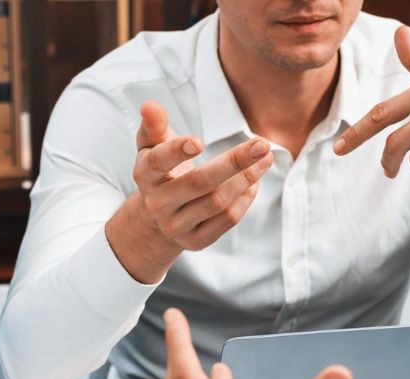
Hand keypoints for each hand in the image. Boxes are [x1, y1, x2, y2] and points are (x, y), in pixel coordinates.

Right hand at [105, 101, 275, 283]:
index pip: (157, 163)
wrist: (159, 216)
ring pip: (218, 202)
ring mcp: (176, 226)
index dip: (176, 152)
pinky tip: (254, 181)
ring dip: (246, 179)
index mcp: (145, 176)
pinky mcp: (196, 241)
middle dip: (234, 163)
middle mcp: (158, 204)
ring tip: (264, 159)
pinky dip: (245, 198)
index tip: (198, 141)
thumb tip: (150, 105)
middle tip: (261, 145)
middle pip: (199, 183)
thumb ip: (154, 125)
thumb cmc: (161, 170)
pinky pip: (227, 220)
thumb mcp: (153, 146)